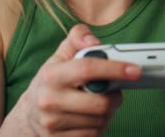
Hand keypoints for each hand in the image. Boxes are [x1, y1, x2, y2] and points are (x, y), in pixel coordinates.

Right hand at [10, 24, 141, 135]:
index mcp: (51, 75)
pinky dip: (98, 126)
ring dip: (108, 113)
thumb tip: (94, 42)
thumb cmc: (51, 82)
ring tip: (100, 104)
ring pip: (100, 121)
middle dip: (116, 97)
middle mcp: (50, 100)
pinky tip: (91, 118)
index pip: (88, 68)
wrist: (29, 115)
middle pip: (100, 103)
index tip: (134, 70)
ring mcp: (53, 123)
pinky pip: (93, 134)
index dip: (115, 68)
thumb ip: (78, 38)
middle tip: (116, 91)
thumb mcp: (60, 55)